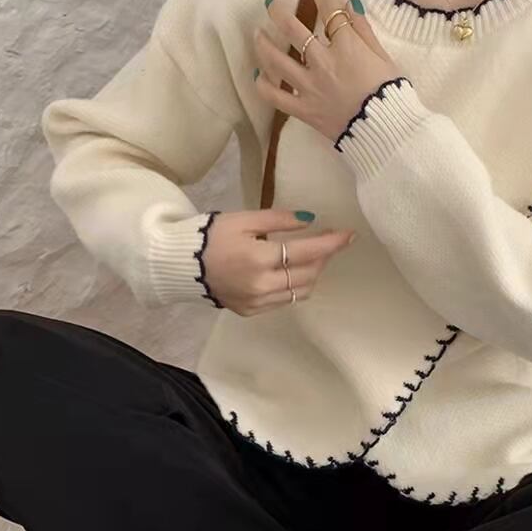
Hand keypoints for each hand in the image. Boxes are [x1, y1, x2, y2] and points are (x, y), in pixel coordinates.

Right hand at [203, 208, 355, 316]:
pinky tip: (292, 274)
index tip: (349, 235)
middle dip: (324, 257)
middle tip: (329, 242)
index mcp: (259, 259)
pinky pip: (284, 301)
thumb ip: (279, 220)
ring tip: (312, 257)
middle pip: (308, 274)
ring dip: (313, 274)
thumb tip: (310, 221)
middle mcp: (261, 285)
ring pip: (300, 292)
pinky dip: (295, 287)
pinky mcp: (251, 311)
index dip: (331, 243)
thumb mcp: (244, 219)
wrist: (182, 264)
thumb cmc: (212, 236)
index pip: (306, 252)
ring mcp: (257, 302)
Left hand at [254, 0, 402, 143]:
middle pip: (294, 30)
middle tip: (271, 3)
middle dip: (279, 12)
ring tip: (257, 34)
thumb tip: (350, 4)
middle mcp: (323, 62)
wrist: (384, 131)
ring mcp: (310, 86)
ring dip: (264, 44)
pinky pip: (276, 97)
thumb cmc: (390, 93)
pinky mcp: (303, 109)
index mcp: (347, 47)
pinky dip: (264, 86)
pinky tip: (258, 76)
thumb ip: (364, 31)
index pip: (331, 11)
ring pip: (277, 61)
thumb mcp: (384, 57)